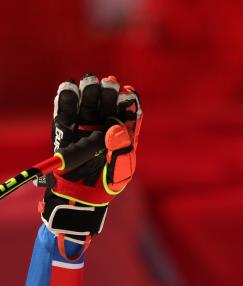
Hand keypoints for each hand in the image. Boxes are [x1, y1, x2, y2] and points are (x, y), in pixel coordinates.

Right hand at [41, 74, 141, 247]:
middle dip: (109, 91)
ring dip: (89, 90)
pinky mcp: (65, 131)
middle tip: (109, 83)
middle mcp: (105, 127)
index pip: (129, 113)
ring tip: (91, 82)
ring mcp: (85, 127)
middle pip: (108, 103)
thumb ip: (121, 150)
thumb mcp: (121, 171)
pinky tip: (70, 88)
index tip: (128, 93)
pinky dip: (66, 98)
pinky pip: (65, 112)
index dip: (129, 101)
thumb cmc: (107, 185)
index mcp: (125, 136)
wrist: (83, 198)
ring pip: (88, 103)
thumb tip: (116, 127)